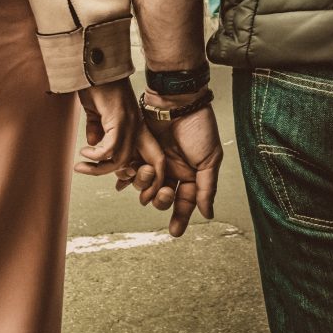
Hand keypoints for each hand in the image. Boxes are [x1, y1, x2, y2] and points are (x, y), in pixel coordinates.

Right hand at [74, 78, 163, 202]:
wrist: (94, 65)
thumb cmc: (95, 85)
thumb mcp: (96, 113)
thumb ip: (97, 130)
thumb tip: (92, 146)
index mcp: (136, 127)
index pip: (151, 158)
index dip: (140, 175)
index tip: (118, 183)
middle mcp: (138, 127)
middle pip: (140, 164)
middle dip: (123, 177)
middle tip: (97, 177)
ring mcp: (130, 123)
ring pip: (123, 159)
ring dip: (100, 168)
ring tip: (83, 165)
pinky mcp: (119, 119)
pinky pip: (111, 147)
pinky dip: (97, 155)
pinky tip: (85, 152)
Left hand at [134, 89, 222, 236]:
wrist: (178, 101)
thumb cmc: (198, 127)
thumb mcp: (209, 159)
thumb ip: (206, 188)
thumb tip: (207, 214)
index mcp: (191, 174)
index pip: (185, 202)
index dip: (180, 217)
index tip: (174, 232)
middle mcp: (172, 170)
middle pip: (163, 197)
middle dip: (161, 199)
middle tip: (164, 191)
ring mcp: (155, 161)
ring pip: (146, 186)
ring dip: (145, 185)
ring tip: (148, 172)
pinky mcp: (140, 150)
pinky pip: (132, 170)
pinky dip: (128, 177)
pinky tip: (124, 182)